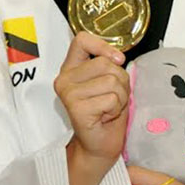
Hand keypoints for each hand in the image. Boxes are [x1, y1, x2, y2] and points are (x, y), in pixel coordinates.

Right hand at [54, 32, 128, 164]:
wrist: (101, 144)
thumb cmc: (107, 111)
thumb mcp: (110, 80)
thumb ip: (110, 65)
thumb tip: (118, 58)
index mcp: (71, 68)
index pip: (81, 40)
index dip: (102, 45)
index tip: (116, 59)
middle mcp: (65, 79)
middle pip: (105, 63)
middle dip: (120, 80)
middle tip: (112, 97)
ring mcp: (68, 93)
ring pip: (111, 81)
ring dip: (120, 96)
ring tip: (109, 108)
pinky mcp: (76, 108)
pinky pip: (111, 98)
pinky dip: (116, 108)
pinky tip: (105, 117)